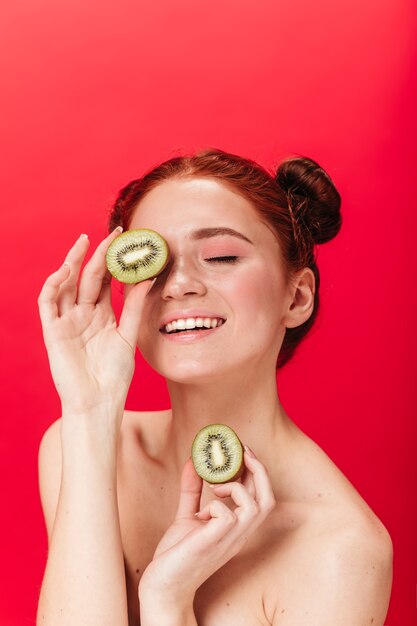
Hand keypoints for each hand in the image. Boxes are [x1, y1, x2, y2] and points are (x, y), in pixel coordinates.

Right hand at [38, 229, 153, 415]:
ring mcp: (66, 322)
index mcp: (102, 316)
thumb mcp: (128, 336)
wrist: (99, 404)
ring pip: (66, 284)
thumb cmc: (114, 376)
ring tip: (86, 241)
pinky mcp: (52, 331)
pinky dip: (53, 285)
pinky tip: (66, 270)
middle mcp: (83, 315)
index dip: (114, 262)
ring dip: (73, 262)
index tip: (128, 243)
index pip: (106, 282)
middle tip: (113, 234)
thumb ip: (135, 307)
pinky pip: (48, 303)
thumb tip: (149, 278)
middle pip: (88, 278)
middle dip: (98, 255)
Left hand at [138, 447, 275, 605]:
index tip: (241, 451)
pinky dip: (216, 505)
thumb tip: (193, 462)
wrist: (164, 586)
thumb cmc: (178, 555)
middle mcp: (239, 534)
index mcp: (237, 528)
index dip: (256, 471)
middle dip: (260, 470)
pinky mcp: (212, 542)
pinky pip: (227, 516)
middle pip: (267, 499)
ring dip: (237, 487)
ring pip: (256, 506)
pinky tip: (202, 512)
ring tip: (215, 486)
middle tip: (241, 451)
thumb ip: (192, 490)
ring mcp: (229, 540)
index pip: (260, 496)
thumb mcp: (188, 515)